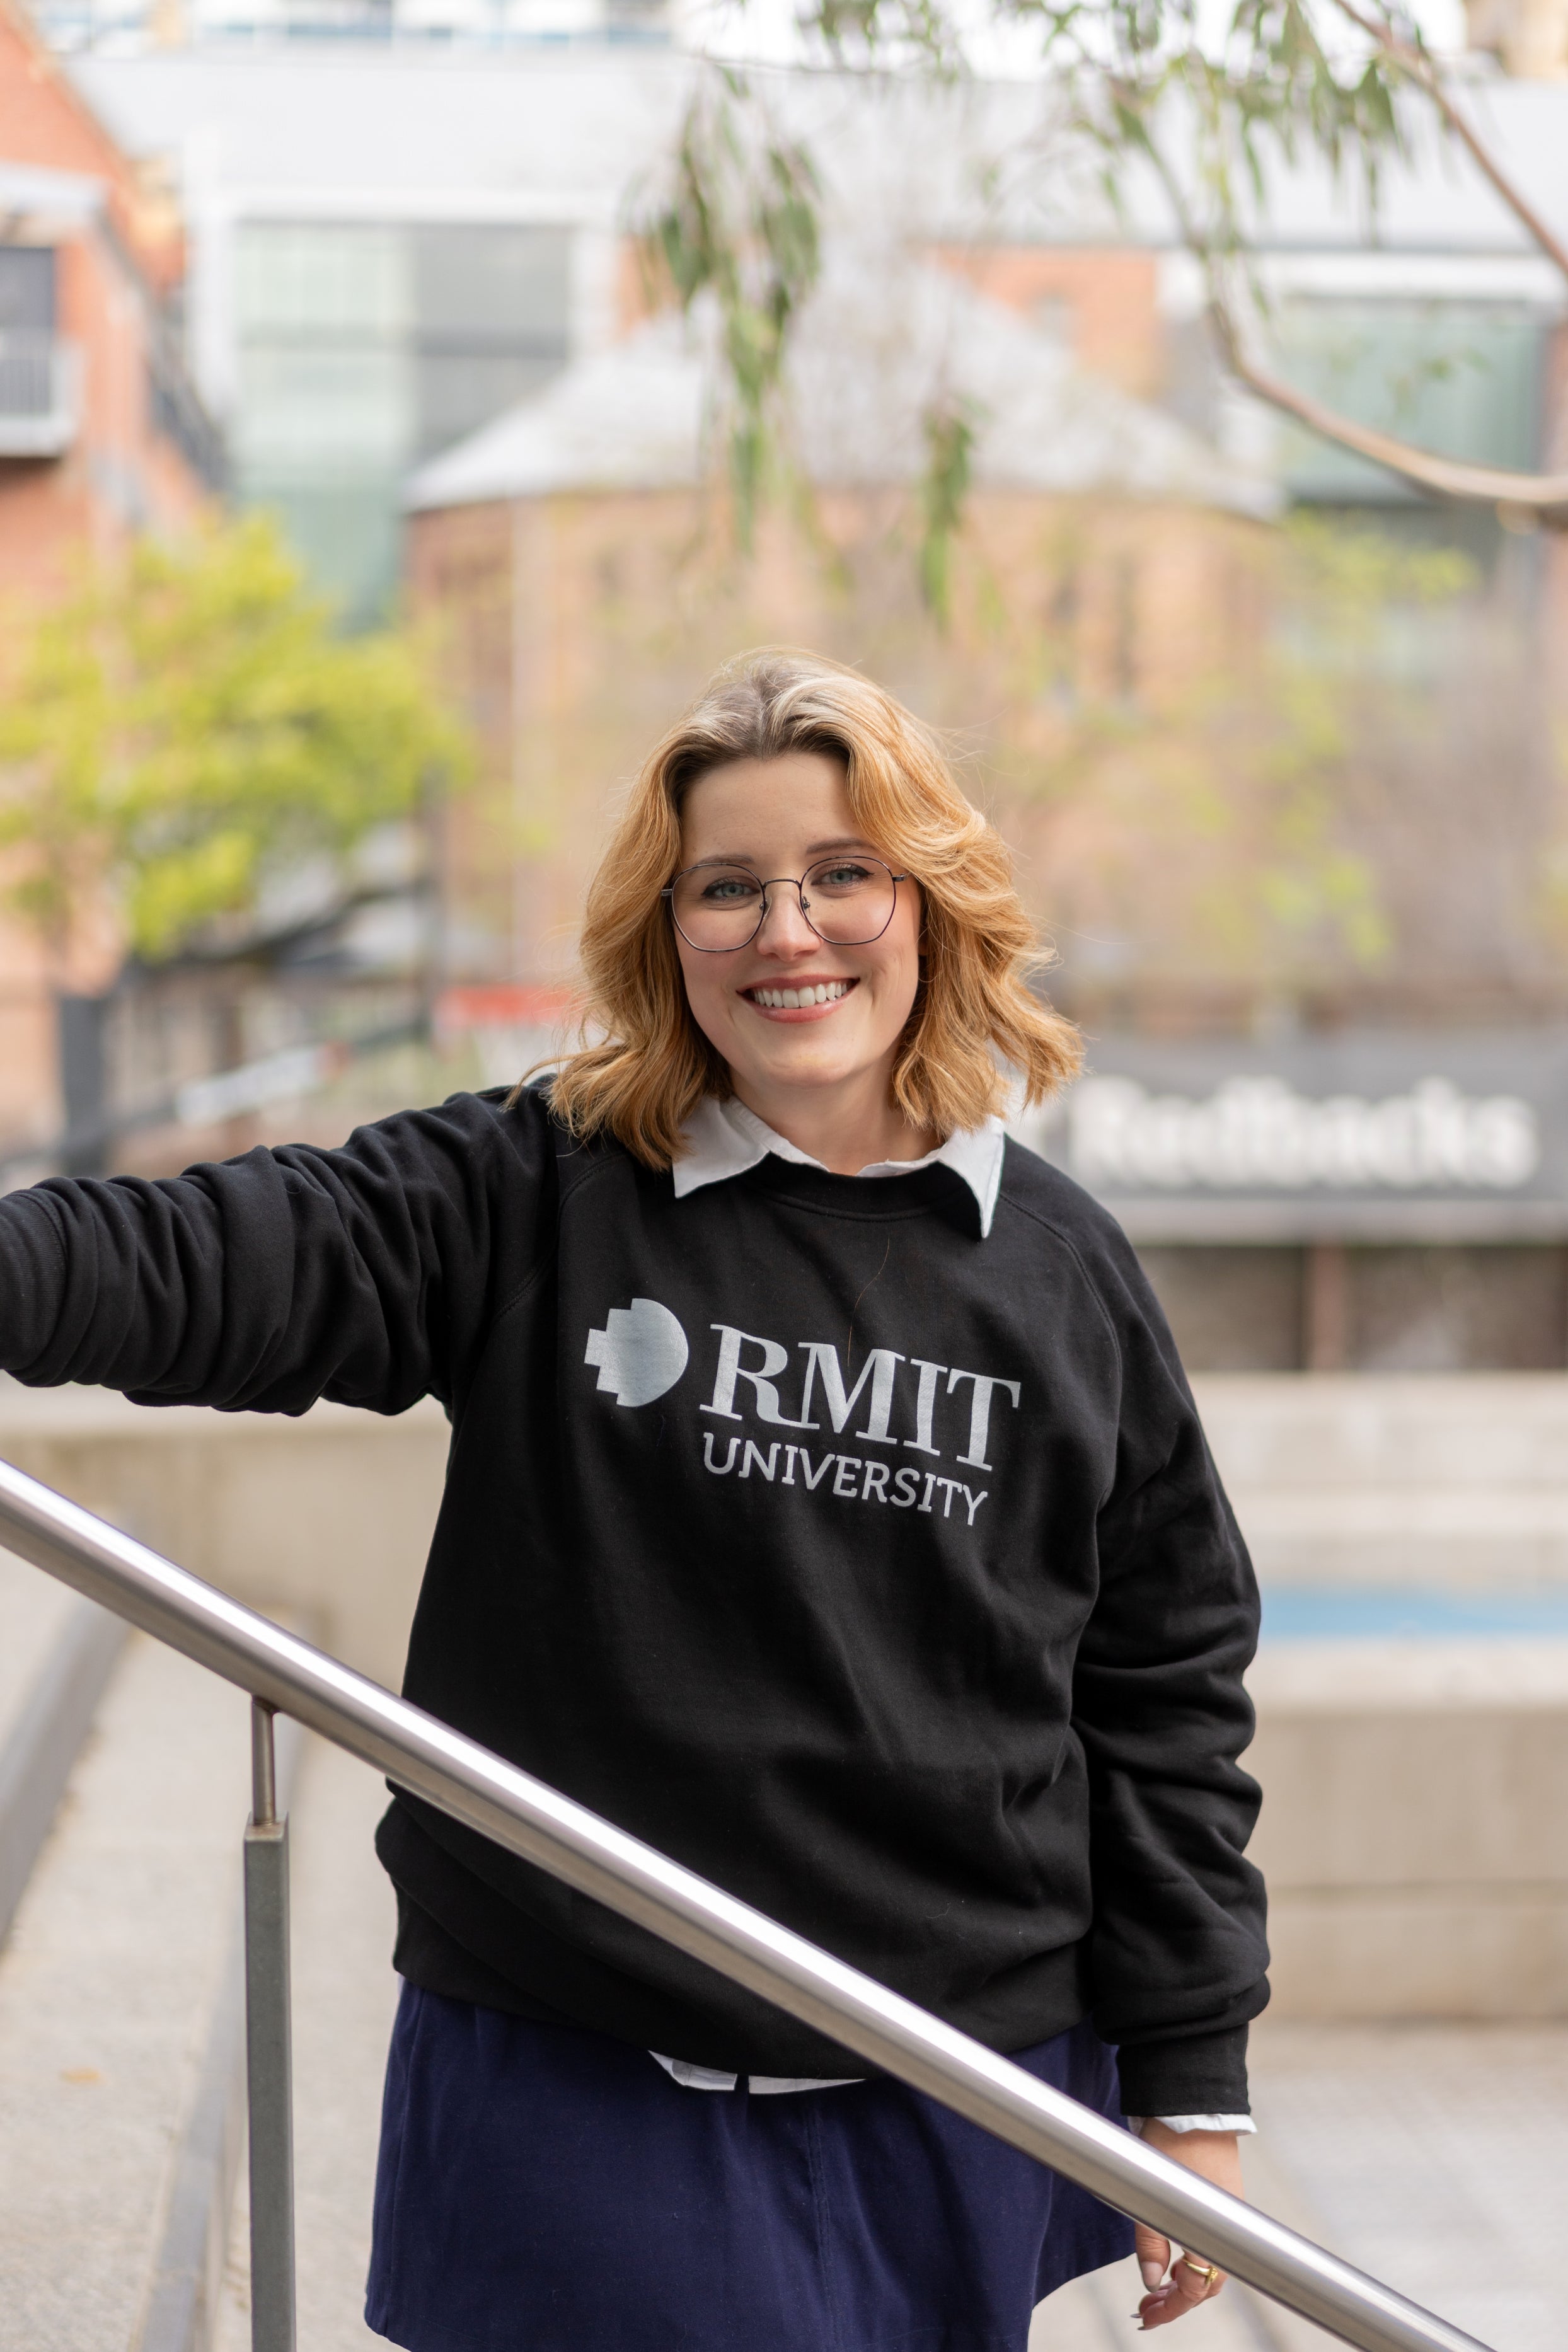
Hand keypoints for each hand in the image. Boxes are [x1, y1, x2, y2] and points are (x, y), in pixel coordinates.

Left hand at [1132, 2123, 1244, 2329]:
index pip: (1198, 2287)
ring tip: (1156, 2285)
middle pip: (1208, 2280)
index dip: (1172, 2307)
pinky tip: (1172, 2252)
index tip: (1149, 2317)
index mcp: (1212, 2229)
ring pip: (1210, 2260)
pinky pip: (1211, 2238)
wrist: (1191, 2097)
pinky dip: (1191, 2254)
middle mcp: (1225, 2224)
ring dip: (1184, 2278)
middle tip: (1149, 2305)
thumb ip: (1151, 2241)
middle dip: (1179, 2299)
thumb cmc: (1171, 2140)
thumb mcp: (1153, 2194)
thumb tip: (1153, 2281)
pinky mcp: (1222, 2193)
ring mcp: (1225, 2208)